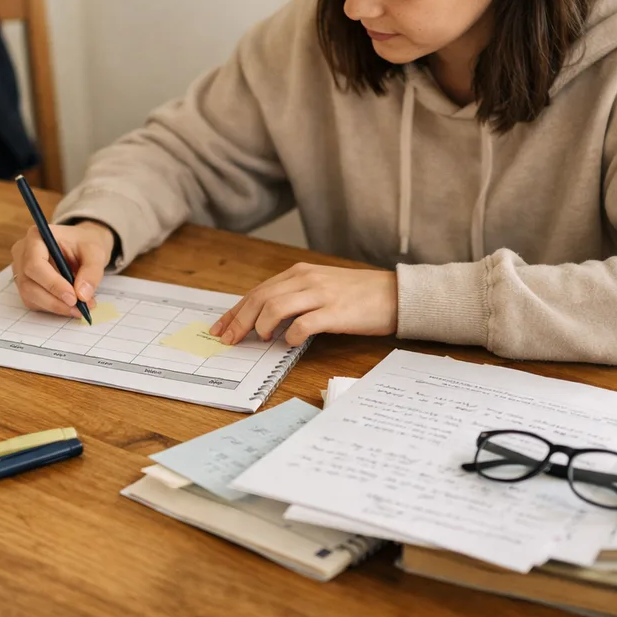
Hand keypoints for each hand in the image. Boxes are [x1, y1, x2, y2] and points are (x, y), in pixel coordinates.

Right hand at [10, 221, 115, 316]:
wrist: (81, 247)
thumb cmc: (85, 244)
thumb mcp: (95, 252)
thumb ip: (91, 271)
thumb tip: (82, 295)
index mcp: (36, 237)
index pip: (35, 264)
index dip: (53, 283)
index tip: (73, 298)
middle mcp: (22, 253)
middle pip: (29, 284)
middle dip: (55, 300)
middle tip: (79, 308)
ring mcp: (21, 270)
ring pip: (30, 296)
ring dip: (56, 306)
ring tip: (80, 308)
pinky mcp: (25, 285)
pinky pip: (34, 302)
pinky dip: (53, 307)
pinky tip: (70, 306)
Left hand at [210, 263, 397, 346]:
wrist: (395, 294)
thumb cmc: (358, 294)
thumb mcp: (321, 287)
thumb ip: (294, 297)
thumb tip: (264, 319)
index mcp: (300, 273)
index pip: (258, 291)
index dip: (236, 311)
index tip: (221, 327)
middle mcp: (307, 280)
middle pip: (261, 298)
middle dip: (240, 320)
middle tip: (228, 340)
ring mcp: (321, 294)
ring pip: (276, 307)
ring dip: (262, 325)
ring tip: (261, 338)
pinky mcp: (336, 312)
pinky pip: (305, 324)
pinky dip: (291, 335)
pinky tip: (290, 343)